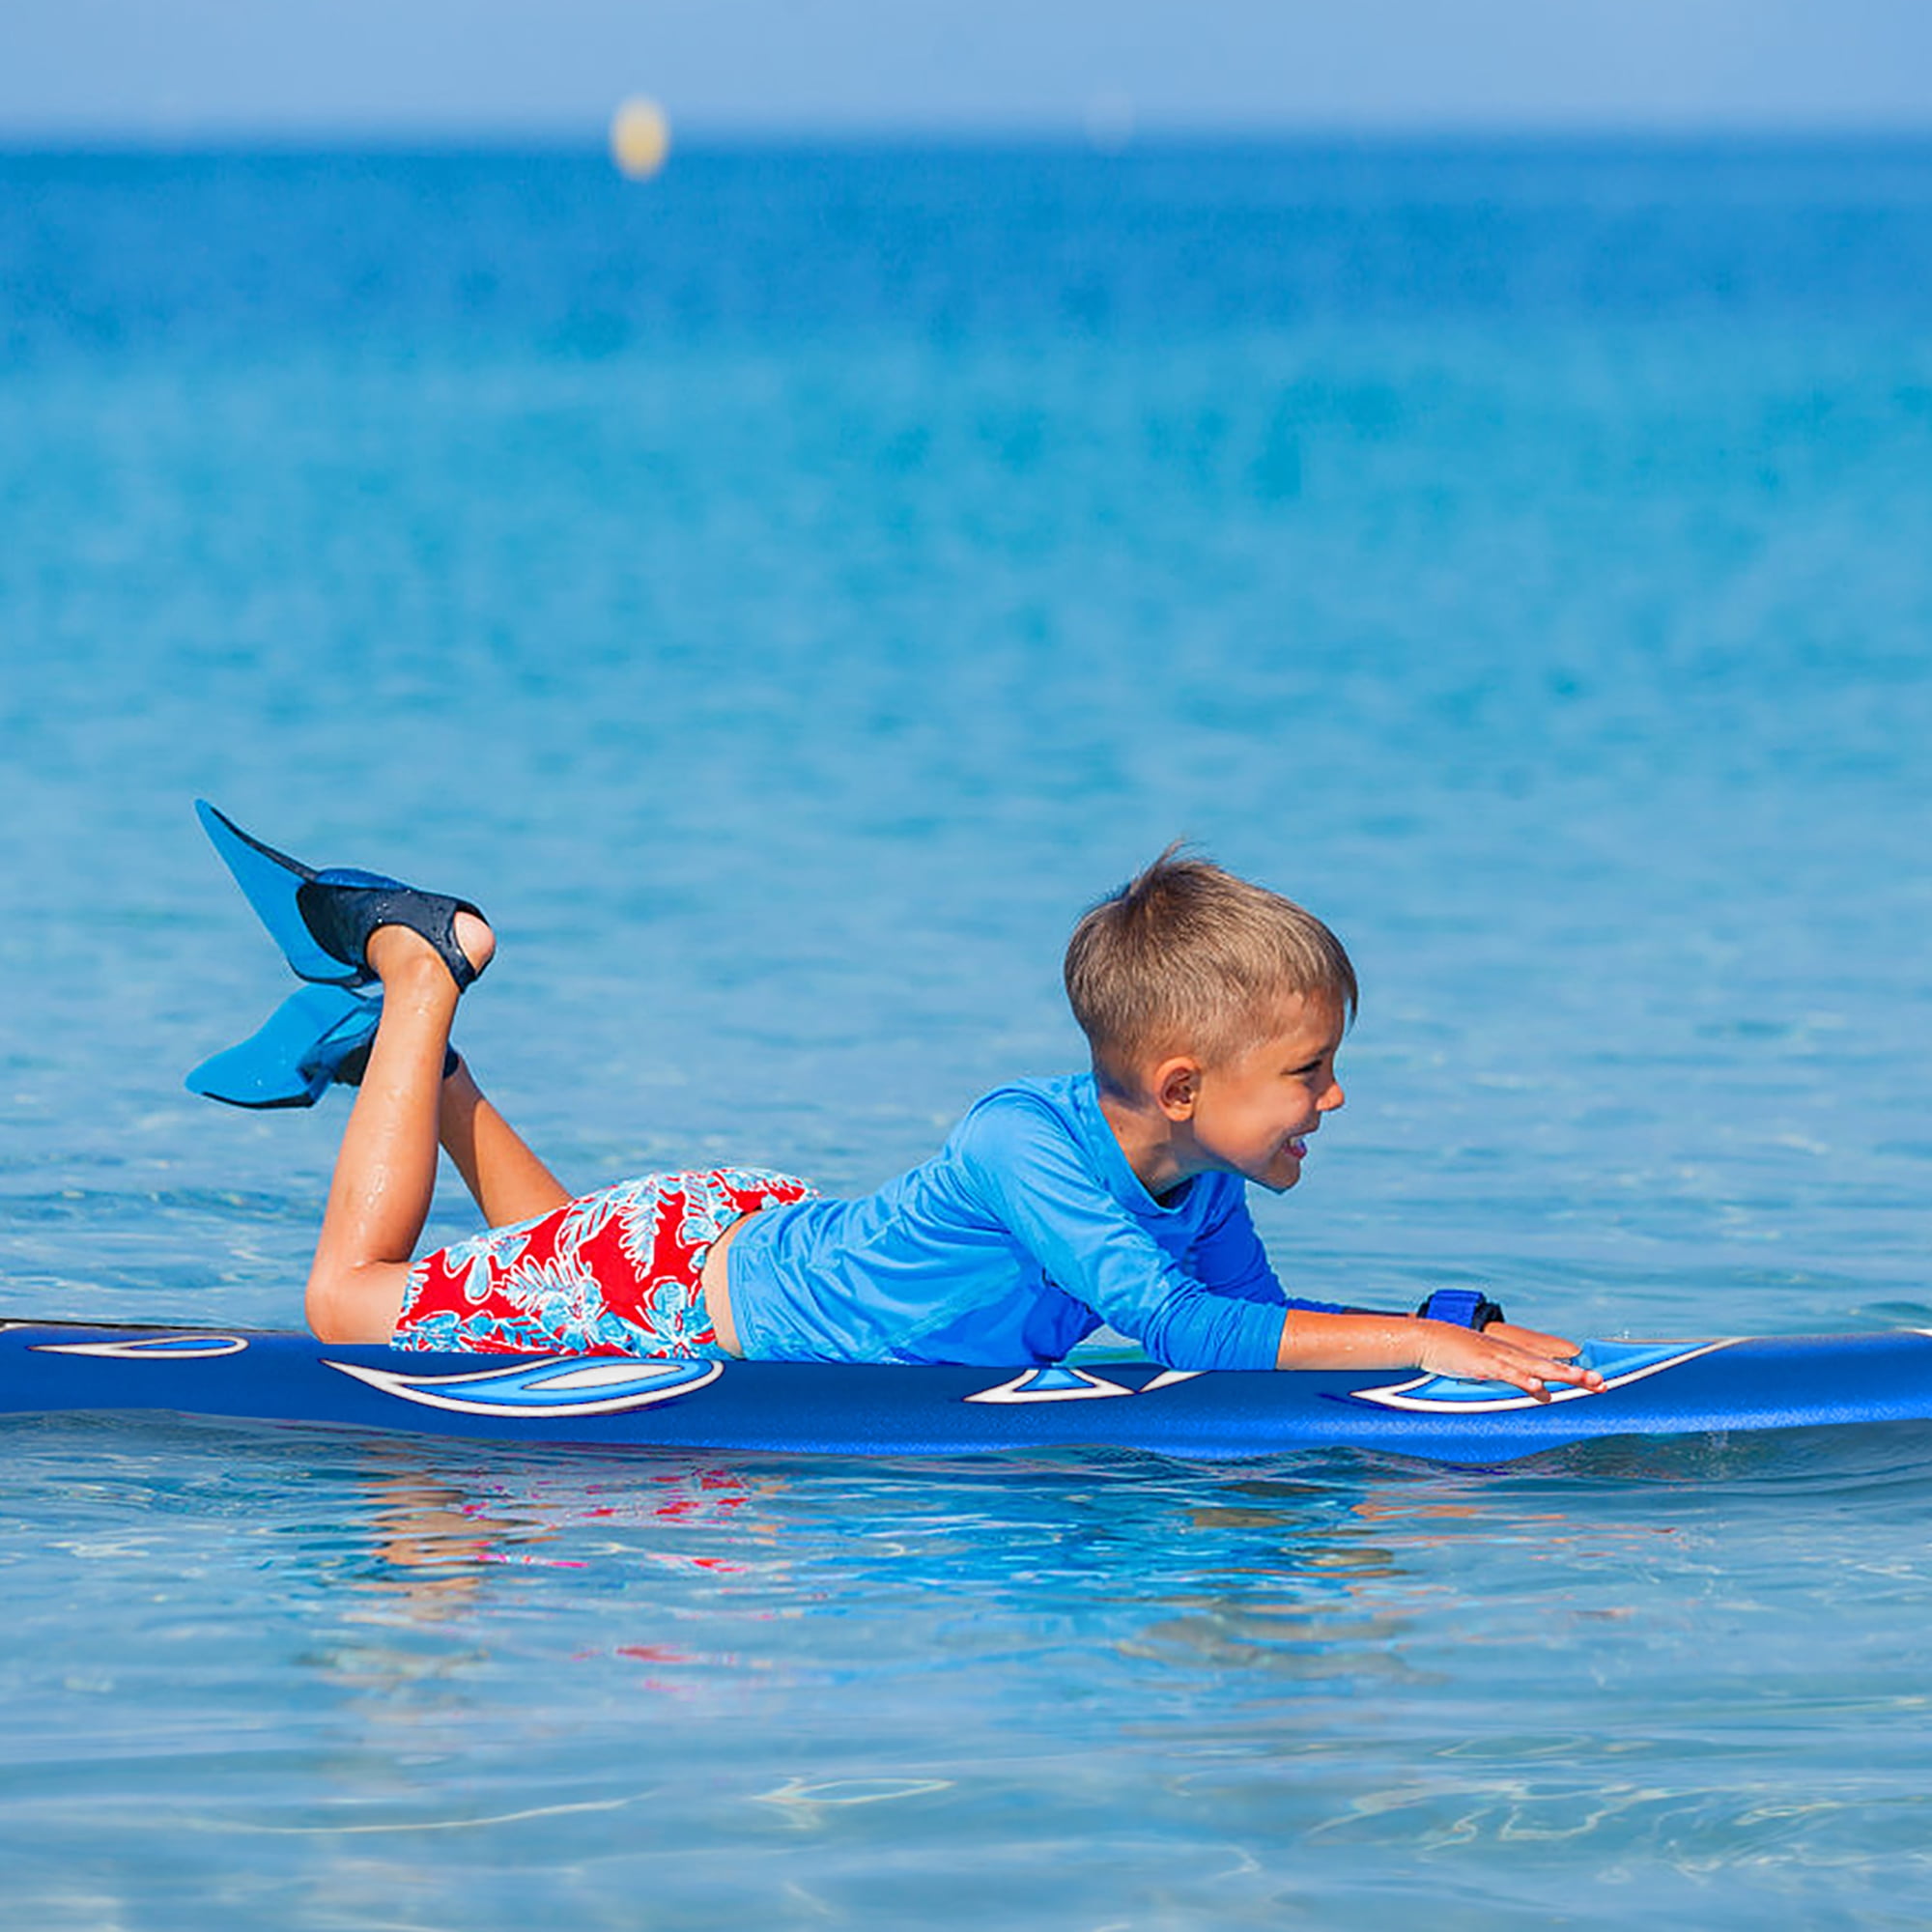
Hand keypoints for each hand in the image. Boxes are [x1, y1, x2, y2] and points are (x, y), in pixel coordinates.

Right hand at [1413, 1320, 1606, 1401]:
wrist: (1429, 1339)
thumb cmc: (1459, 1355)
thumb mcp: (1493, 1370)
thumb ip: (1519, 1381)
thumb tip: (1545, 1395)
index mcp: (1516, 1357)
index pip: (1551, 1365)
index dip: (1575, 1373)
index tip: (1598, 1381)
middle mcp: (1512, 1355)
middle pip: (1551, 1365)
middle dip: (1577, 1375)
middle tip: (1603, 1383)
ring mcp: (1499, 1358)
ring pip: (1536, 1367)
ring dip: (1561, 1374)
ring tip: (1583, 1381)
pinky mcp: (1484, 1364)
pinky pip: (1508, 1373)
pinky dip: (1524, 1380)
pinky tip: (1539, 1387)